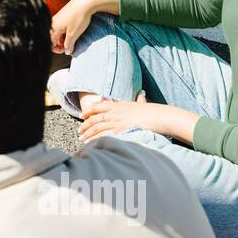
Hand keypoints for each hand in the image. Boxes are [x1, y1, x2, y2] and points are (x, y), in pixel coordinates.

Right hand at [50, 0, 113, 55]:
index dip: (57, 49)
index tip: (65, 51)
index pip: (50, 43)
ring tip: (72, 39)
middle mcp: (53, 23)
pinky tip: (73, 31)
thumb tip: (67, 51)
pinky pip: (61, 26)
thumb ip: (69, 45)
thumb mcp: (73, 34)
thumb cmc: (78, 17)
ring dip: (63, 38)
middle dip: (60, 44)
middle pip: (53, 38)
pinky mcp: (62, 15)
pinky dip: (65, 31)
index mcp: (53, 29)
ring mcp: (57, 18)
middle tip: (69, 47)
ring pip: (57, 32)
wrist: (84, 2)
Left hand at [78, 97, 197, 143]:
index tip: (82, 115)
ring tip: (81, 139)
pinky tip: (90, 143)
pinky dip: (95, 139)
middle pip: (95, 118)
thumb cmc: (151, 112)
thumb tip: (141, 93)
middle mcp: (115, 112)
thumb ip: (139, 99)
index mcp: (118, 105)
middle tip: (79, 131)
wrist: (158, 117)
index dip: (89, 111)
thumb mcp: (142, 103)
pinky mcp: (120, 131)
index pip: (99, 106)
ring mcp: (117, 122)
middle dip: (85, 125)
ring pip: (97, 127)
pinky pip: (103, 135)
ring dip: (87, 134)